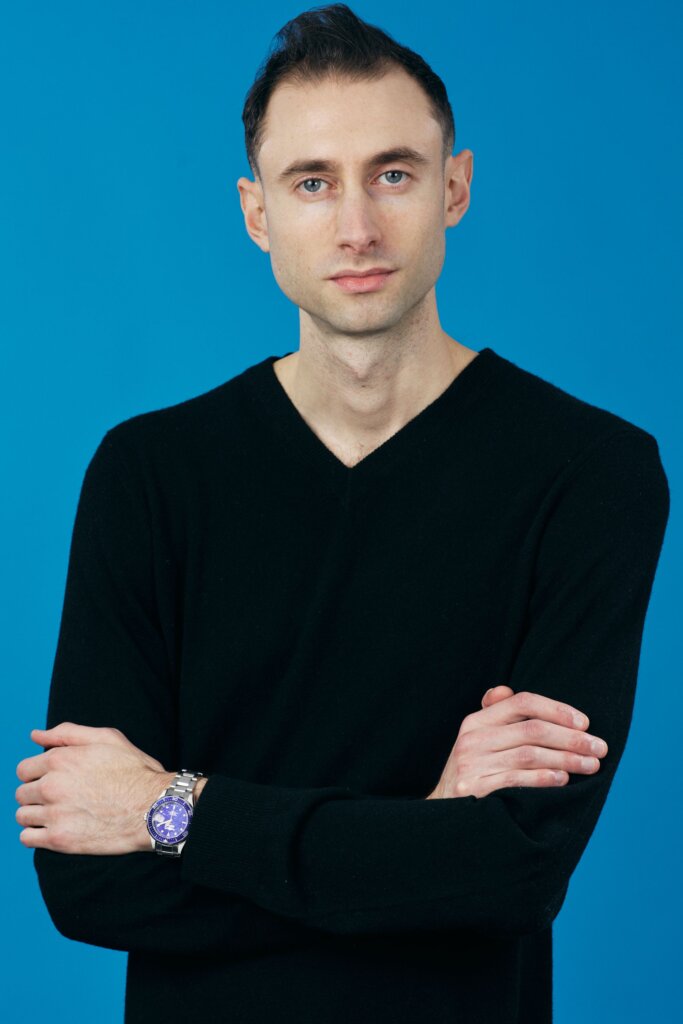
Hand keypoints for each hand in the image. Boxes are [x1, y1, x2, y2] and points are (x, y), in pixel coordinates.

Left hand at [15, 722, 175, 853]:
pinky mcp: (59, 840)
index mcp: (59, 759)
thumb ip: (68, 733)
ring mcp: (54, 814)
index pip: (25, 769)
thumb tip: (36, 735)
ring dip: (36, 815)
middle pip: (22, 793)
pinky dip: (35, 835)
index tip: (53, 780)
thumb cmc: (135, 771)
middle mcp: (51, 786)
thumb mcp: (108, 738)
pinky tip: (54, 830)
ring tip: (59, 814)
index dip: (39, 774)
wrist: (155, 808)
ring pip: (23, 816)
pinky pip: (27, 838)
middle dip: (36, 794)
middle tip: (60, 798)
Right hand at [426, 685, 607, 799]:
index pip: (522, 702)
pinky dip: (544, 779)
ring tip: (592, 765)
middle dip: (572, 738)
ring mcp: (471, 764)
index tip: (585, 722)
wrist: (443, 815)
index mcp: (476, 721)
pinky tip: (564, 781)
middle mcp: (472, 739)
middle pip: (532, 729)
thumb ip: (494, 715)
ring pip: (530, 754)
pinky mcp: (474, 790)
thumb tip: (503, 690)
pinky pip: (516, 780)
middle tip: (600, 747)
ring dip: (567, 759)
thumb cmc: (473, 773)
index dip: (557, 709)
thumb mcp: (477, 741)